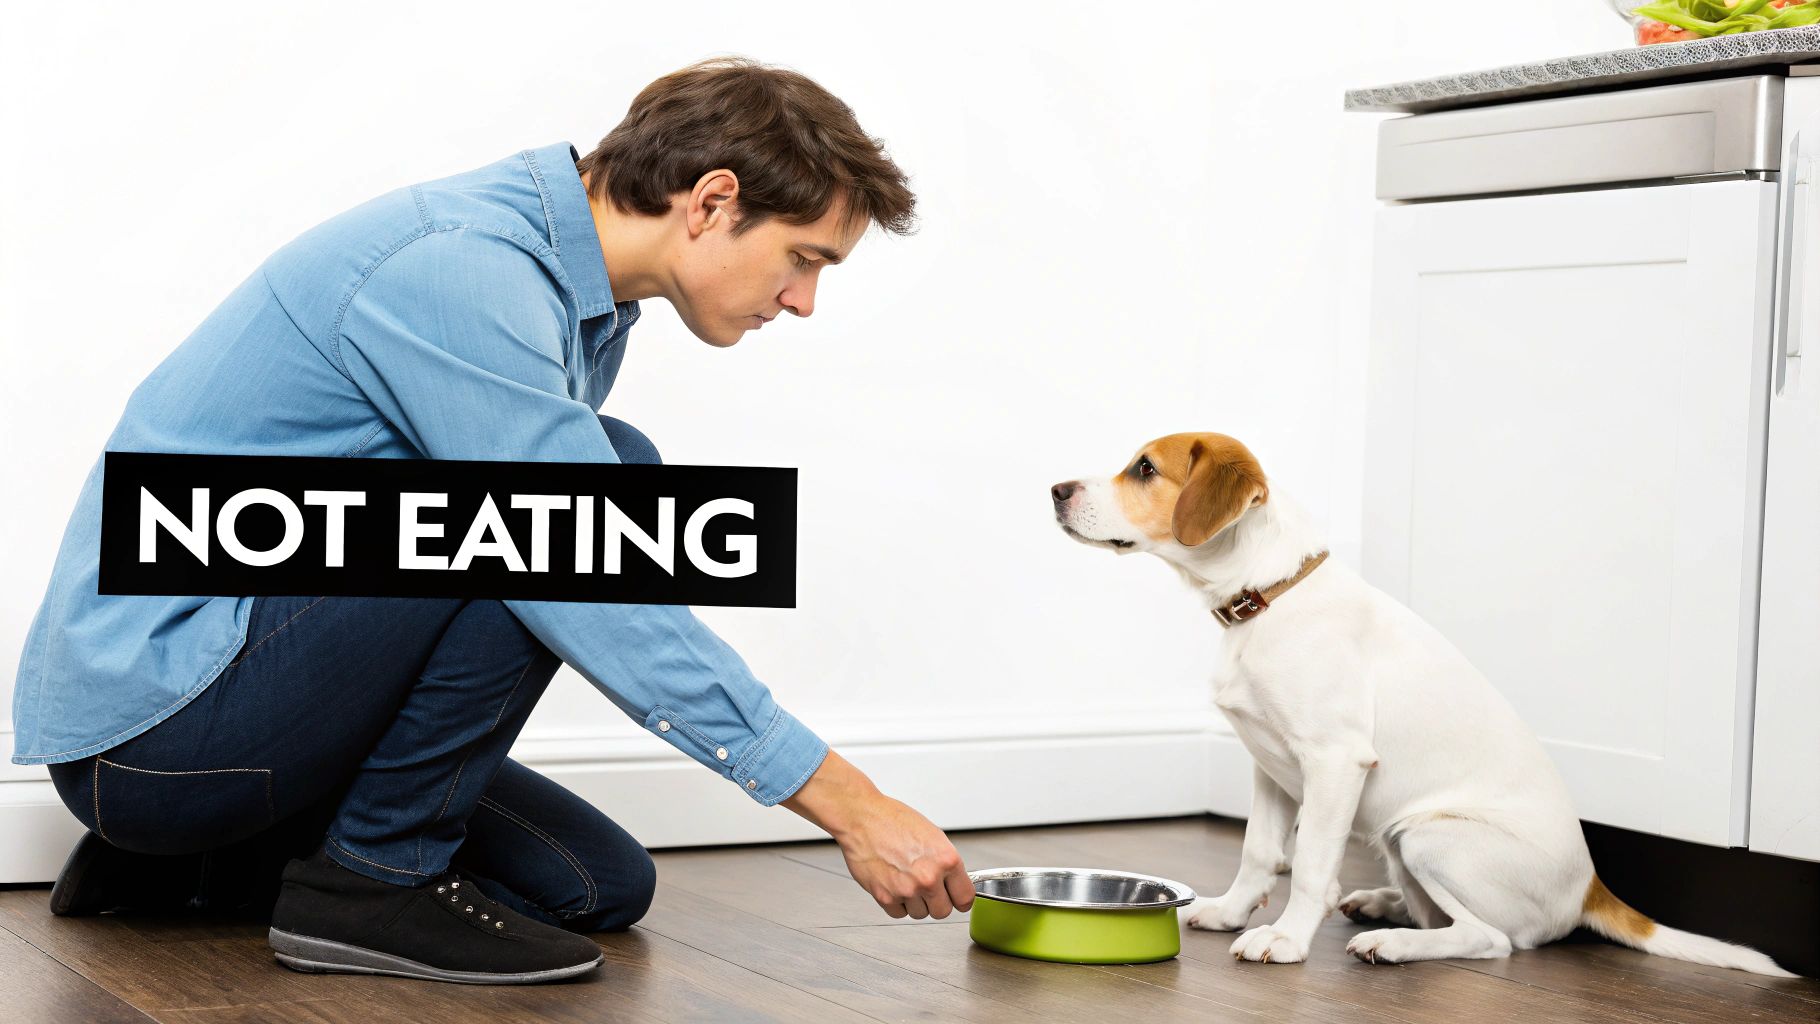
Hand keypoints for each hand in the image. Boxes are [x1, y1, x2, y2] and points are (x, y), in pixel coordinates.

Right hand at [781, 748, 974, 918]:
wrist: (862, 818)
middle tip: (928, 889)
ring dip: (915, 902)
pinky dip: (897, 903)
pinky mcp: (885, 897)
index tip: (956, 899)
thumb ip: (946, 863)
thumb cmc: (893, 821)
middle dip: (936, 902)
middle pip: (943, 912)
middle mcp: (928, 877)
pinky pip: (899, 914)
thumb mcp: (933, 836)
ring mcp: (907, 890)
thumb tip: (954, 882)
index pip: (965, 898)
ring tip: (906, 880)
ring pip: (920, 914)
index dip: (960, 899)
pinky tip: (893, 884)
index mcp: (946, 860)